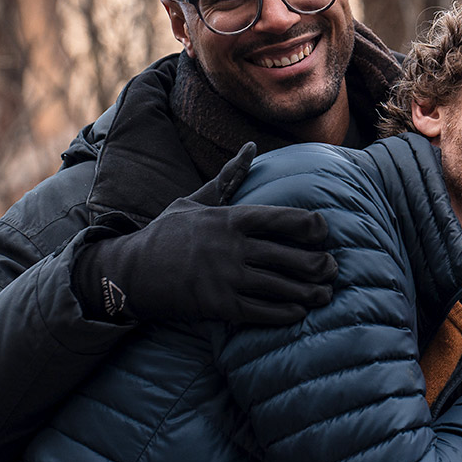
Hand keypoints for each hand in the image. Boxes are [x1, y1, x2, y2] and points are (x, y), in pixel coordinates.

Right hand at [73, 142, 337, 324]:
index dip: (314, 227)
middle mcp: (234, 248)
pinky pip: (265, 312)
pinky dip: (288, 313)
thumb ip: (229, 177)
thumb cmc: (167, 234)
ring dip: (312, 293)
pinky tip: (299, 310)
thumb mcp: (196, 200)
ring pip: (285, 288)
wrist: (130, 272)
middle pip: (295, 257)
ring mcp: (227, 278)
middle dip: (322, 265)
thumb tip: (251, 147)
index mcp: (232, 219)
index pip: (287, 219)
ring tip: (325, 293)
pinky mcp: (220, 306)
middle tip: (332, 269)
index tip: (323, 233)